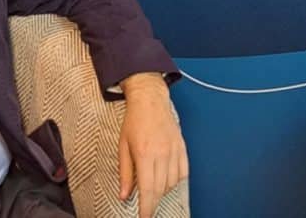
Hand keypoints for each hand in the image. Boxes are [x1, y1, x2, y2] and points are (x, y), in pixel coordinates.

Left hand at [117, 73, 187, 217]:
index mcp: (145, 153)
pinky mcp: (182, 147)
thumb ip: (125, 173)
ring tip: (153, 188)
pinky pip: (183, 172)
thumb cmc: (133, 121)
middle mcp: (162, 153)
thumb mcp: (123, 146)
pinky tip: (166, 178)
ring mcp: (174, 150)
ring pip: (172, 182)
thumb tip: (124, 195)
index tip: (145, 217)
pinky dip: (175, 180)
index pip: (148, 189)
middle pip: (161, 189)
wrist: (150, 100)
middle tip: (147, 207)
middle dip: (154, 202)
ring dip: (163, 190)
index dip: (147, 207)